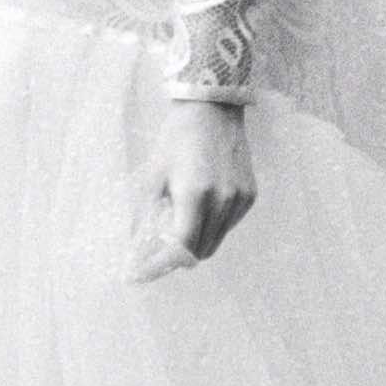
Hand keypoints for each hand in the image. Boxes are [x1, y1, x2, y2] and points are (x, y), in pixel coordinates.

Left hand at [131, 99, 255, 282]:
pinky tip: (200, 208)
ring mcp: (240, 198)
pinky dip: (211, 227)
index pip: (180, 248)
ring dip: (194, 242)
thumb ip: (145, 217)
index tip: (137, 275)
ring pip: (215, 242)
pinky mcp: (250, 195)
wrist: (212, 109)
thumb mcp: (152, 177)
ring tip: (179, 223)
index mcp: (195, 194)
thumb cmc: (176, 140)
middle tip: (156, 250)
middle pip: (199, 252)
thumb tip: (135, 251)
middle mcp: (223, 200)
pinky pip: (228, 226)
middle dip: (175, 257)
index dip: (158, 266)